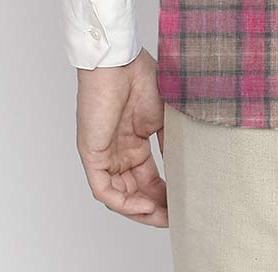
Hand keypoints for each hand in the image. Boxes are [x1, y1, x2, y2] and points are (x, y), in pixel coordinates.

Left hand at [75, 47, 167, 227]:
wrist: (119, 60)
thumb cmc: (140, 77)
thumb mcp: (164, 117)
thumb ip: (170, 144)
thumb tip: (185, 169)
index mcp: (134, 142)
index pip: (149, 178)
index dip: (166, 194)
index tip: (184, 205)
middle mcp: (118, 153)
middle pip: (136, 192)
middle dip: (156, 208)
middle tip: (176, 217)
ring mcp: (104, 155)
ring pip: (120, 196)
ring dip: (141, 210)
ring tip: (164, 216)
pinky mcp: (92, 155)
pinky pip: (104, 190)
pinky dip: (124, 203)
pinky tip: (146, 206)